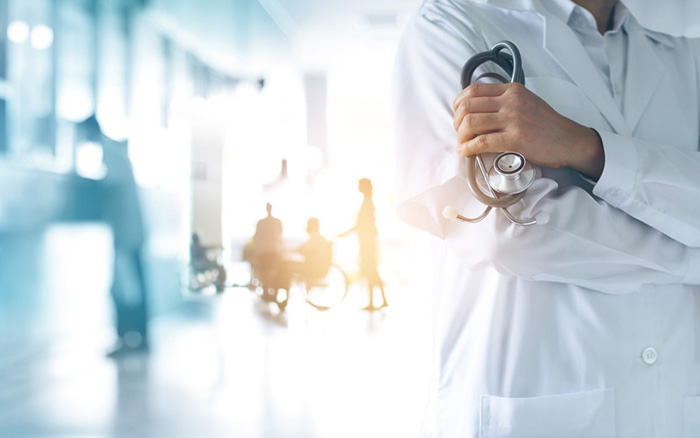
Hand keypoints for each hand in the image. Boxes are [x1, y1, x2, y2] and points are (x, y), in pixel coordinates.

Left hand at [453, 82, 603, 179]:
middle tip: (459, 133)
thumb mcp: (525, 102)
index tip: (457, 116)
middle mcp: (511, 101)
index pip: (473, 90)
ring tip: (463, 143)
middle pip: (468, 106)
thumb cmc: (546, 125)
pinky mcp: (516, 138)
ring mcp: (514, 119)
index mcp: (511, 90)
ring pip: (471, 123)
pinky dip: (468, 148)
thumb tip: (478, 109)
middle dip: (457, 122)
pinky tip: (465, 152)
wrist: (568, 140)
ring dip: (460, 136)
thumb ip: (504, 101)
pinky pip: (482, 141)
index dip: (458, 104)